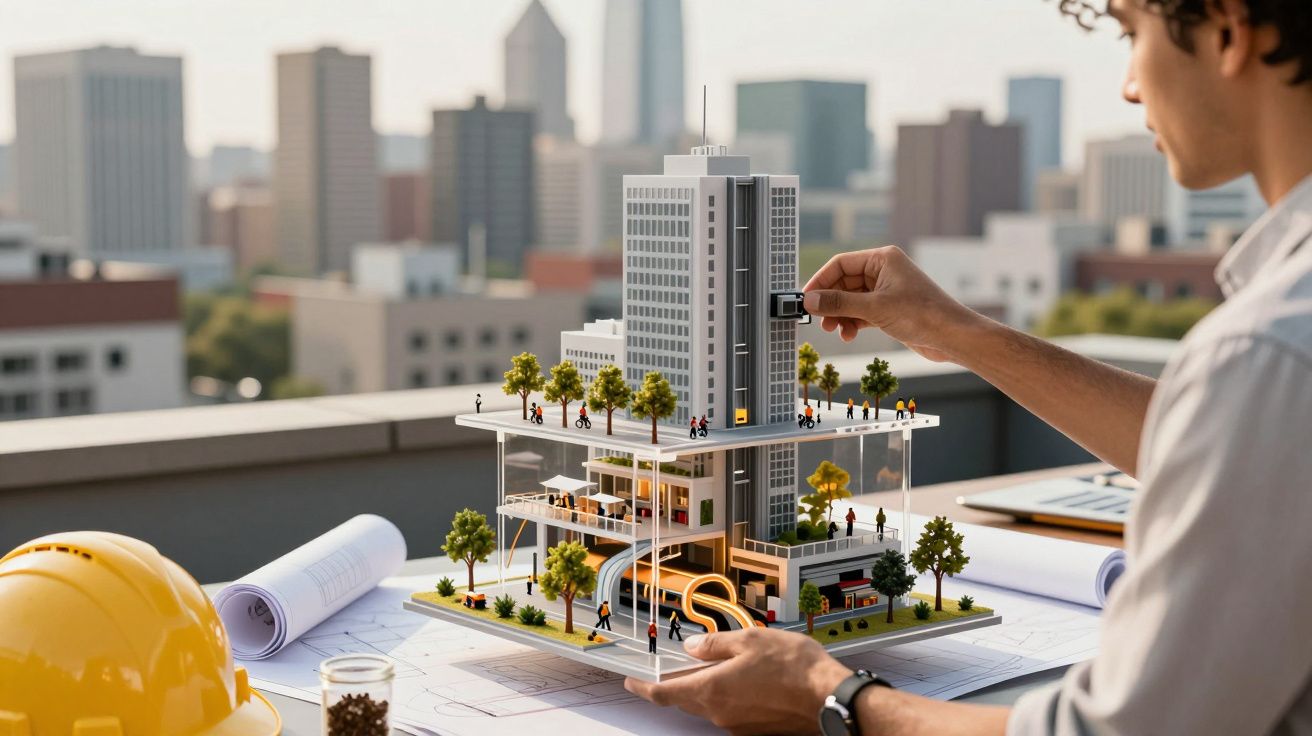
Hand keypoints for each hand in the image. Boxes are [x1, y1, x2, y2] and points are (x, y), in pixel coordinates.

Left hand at [625, 627, 849, 734]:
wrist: (829, 698)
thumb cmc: (793, 667)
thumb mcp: (750, 640)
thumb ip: (715, 644)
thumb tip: (692, 647)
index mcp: (712, 689)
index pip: (665, 693)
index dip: (644, 687)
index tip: (631, 681)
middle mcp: (720, 713)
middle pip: (686, 700)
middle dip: (675, 684)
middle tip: (669, 668)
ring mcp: (738, 724)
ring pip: (709, 706)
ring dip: (704, 688)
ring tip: (710, 667)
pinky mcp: (755, 729)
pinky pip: (730, 711)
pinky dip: (726, 696)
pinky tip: (739, 680)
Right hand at [802, 245, 982, 362]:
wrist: (952, 336)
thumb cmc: (922, 314)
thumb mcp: (874, 308)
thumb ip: (838, 304)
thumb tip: (809, 300)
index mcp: (882, 259)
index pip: (840, 264)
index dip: (820, 281)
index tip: (806, 299)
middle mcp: (884, 271)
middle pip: (844, 283)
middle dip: (830, 303)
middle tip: (819, 320)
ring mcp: (887, 290)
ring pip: (851, 300)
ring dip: (840, 315)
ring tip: (835, 330)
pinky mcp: (890, 309)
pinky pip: (862, 312)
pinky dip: (852, 323)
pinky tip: (849, 335)